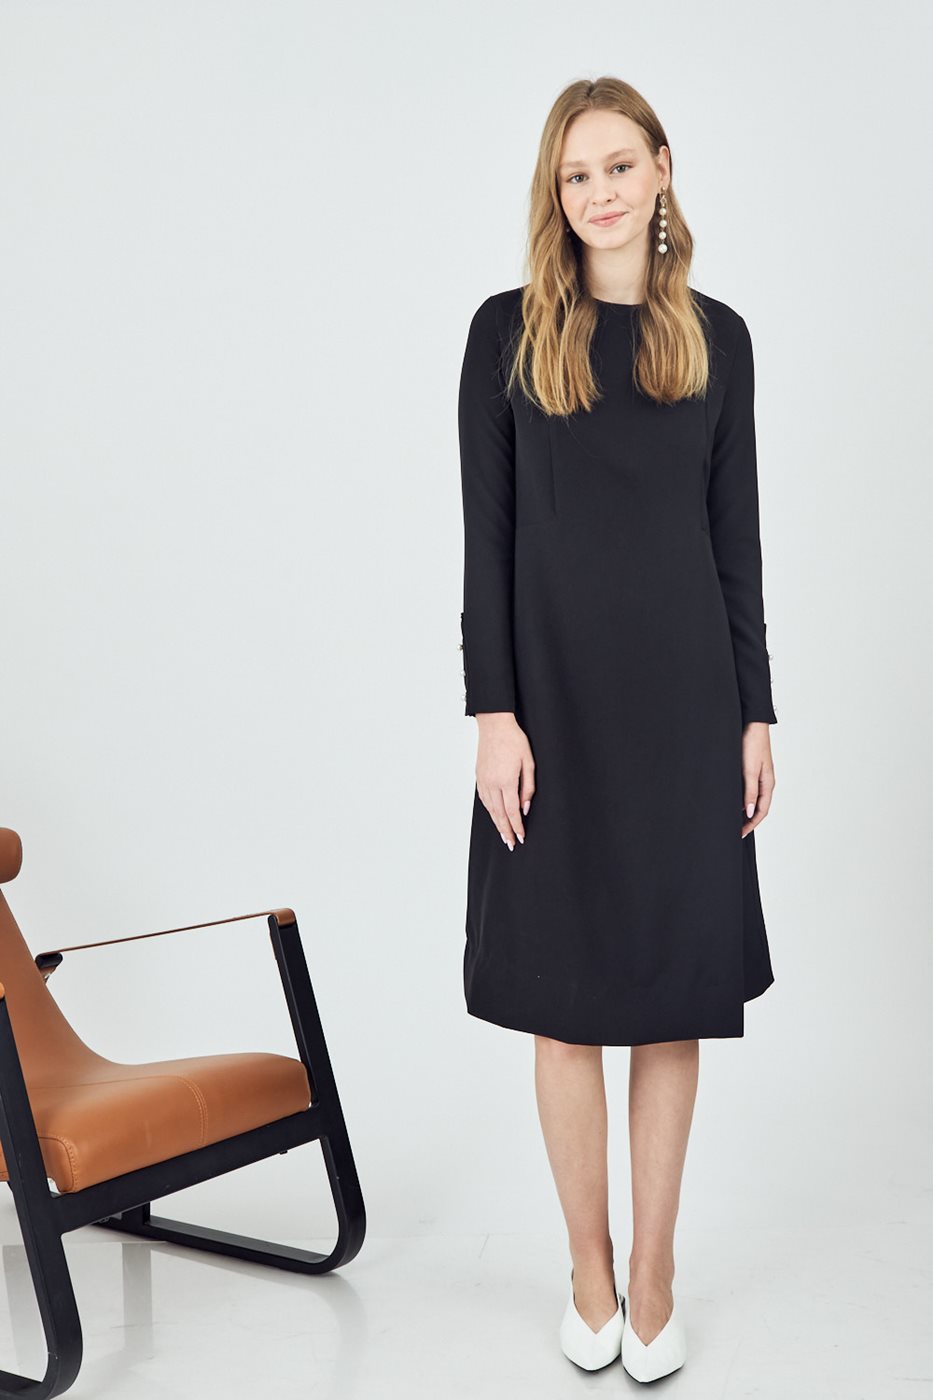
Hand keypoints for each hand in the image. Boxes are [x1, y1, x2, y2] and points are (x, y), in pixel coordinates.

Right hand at [474, 713, 535, 850]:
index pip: (512, 811)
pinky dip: (490, 811)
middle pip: (499, 814)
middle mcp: (492, 783)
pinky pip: (484, 799)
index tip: (521, 838)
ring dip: (497, 823)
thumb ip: (528, 786)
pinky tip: (494, 816)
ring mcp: (483, 780)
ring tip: (503, 835)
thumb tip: (525, 807)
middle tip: (510, 845)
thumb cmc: (514, 740)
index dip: (517, 827)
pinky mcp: (479, 776)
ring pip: (490, 809)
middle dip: (505, 831)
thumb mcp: (528, 762)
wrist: (494, 725)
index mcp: (506, 781)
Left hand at [741, 722, 774, 837]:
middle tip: (735, 831)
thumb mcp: (749, 770)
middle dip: (748, 821)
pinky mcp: (753, 770)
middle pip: (759, 808)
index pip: (761, 811)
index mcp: (768, 784)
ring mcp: (760, 776)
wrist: (752, 724)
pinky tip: (733, 801)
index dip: (751, 824)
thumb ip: (749, 792)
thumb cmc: (752, 744)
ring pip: (754, 799)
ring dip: (745, 811)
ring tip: (732, 820)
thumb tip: (748, 812)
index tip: (739, 834)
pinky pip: (749, 790)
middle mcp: (765, 782)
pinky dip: (743, 799)